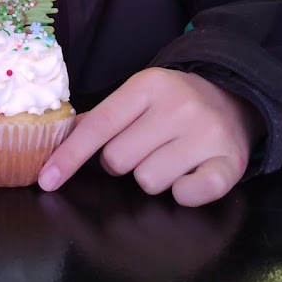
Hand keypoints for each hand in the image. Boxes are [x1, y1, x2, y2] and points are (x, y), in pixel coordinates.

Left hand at [38, 68, 264, 205]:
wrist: (235, 98)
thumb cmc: (174, 102)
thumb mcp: (138, 96)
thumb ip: (100, 117)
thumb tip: (55, 140)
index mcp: (148, 85)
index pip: (99, 126)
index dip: (69, 156)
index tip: (46, 179)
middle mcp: (179, 106)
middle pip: (119, 160)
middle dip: (125, 161)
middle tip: (147, 146)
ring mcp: (206, 134)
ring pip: (148, 182)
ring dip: (154, 177)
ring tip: (171, 156)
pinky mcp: (229, 162)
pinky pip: (187, 195)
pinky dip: (184, 193)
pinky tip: (190, 174)